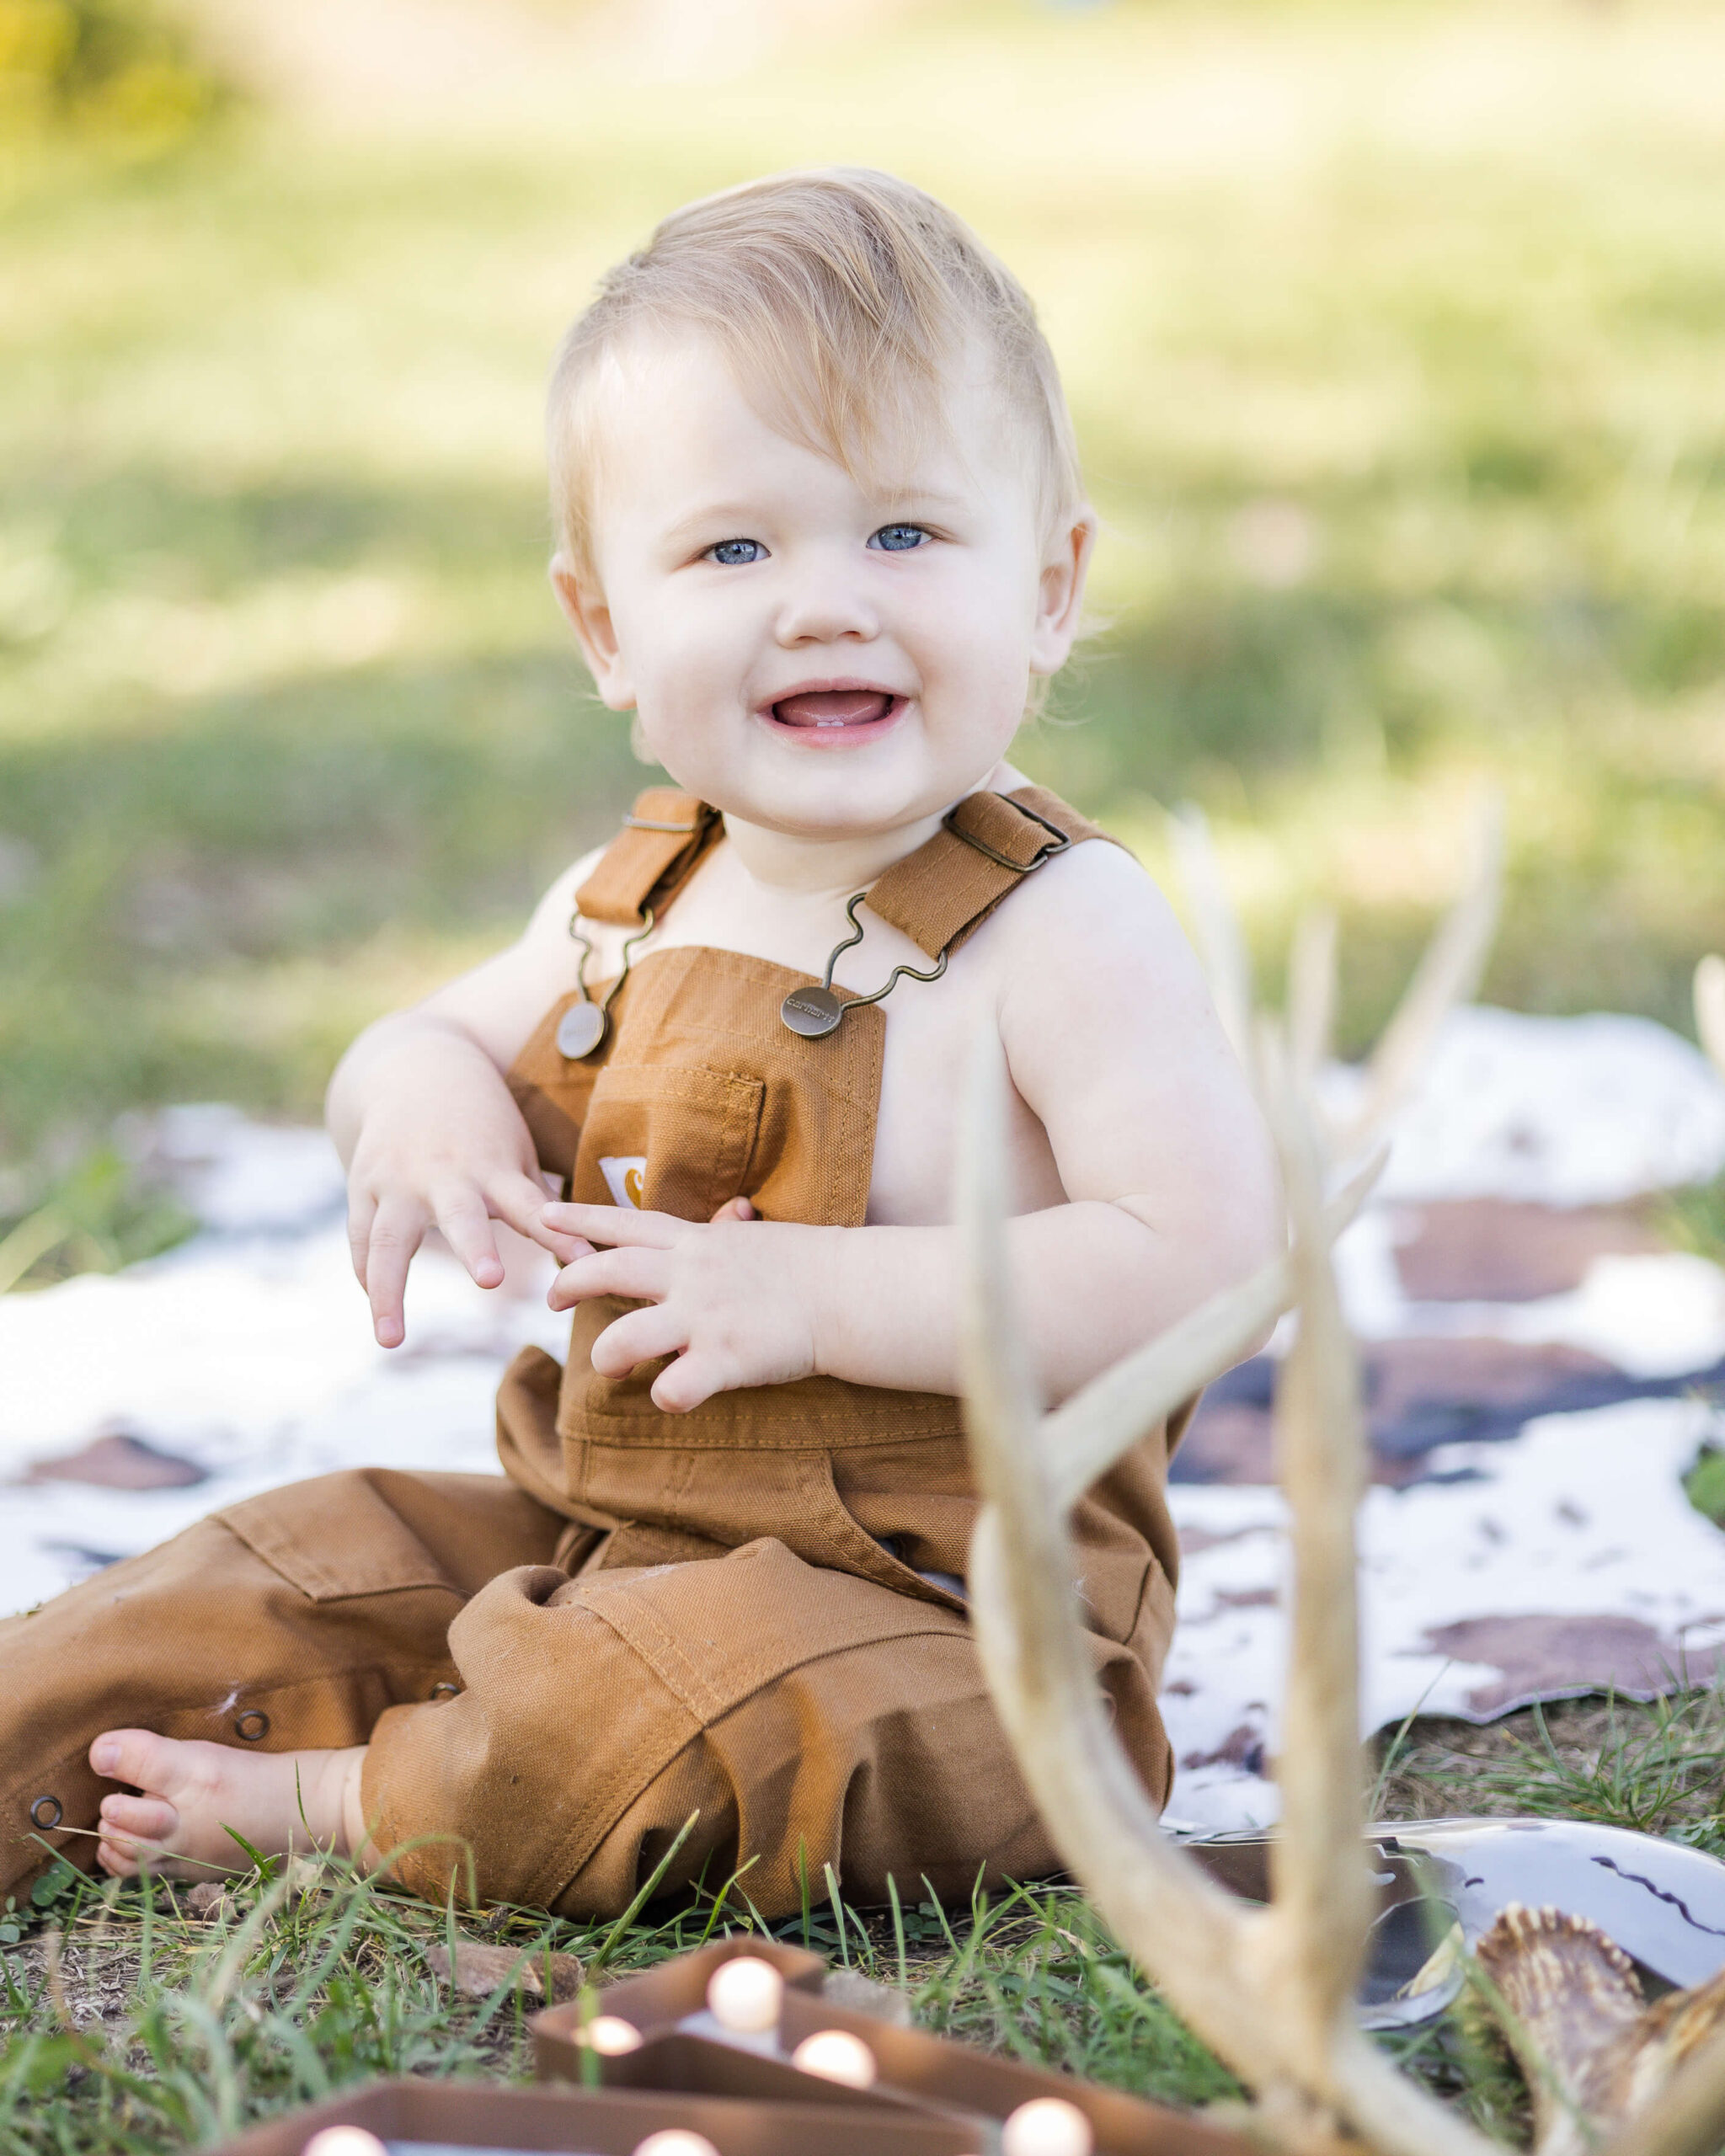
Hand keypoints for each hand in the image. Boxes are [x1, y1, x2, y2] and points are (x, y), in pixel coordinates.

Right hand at [340, 1025, 584, 1348]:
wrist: (414, 1066)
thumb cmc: (481, 1123)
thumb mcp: (516, 1151)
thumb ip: (538, 1205)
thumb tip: (590, 1254)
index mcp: (492, 1165)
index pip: (531, 1205)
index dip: (558, 1234)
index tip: (585, 1263)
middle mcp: (444, 1172)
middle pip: (459, 1214)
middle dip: (476, 1246)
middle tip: (492, 1279)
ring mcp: (397, 1179)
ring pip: (389, 1239)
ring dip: (389, 1291)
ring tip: (392, 1340)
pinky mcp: (362, 1183)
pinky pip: (361, 1237)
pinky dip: (367, 1275)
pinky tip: (379, 1313)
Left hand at [543, 1200, 835, 1411]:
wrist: (849, 1291)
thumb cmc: (808, 1268)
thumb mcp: (754, 1240)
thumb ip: (723, 1237)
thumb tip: (727, 1216)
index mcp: (697, 1244)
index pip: (626, 1222)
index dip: (579, 1219)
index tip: (543, 1215)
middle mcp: (691, 1275)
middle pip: (608, 1270)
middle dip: (571, 1283)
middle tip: (554, 1301)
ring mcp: (704, 1317)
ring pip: (624, 1338)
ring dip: (607, 1356)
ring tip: (613, 1368)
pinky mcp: (725, 1358)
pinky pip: (675, 1388)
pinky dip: (665, 1398)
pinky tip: (672, 1399)